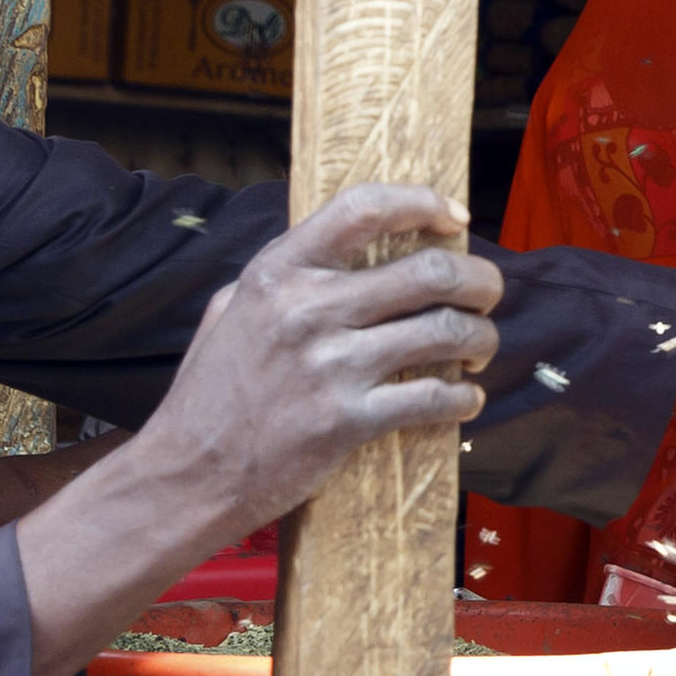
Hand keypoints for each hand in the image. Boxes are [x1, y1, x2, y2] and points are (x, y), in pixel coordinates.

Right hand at [135, 185, 502, 523]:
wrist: (188, 472)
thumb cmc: (211, 392)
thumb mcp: (230, 309)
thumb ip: (285, 276)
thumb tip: (346, 247)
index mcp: (278, 272)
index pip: (365, 208)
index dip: (424, 203)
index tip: (455, 216)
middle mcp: (307, 309)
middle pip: (430, 271)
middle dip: (479, 280)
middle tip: (487, 294)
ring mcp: (330, 366)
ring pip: (445, 332)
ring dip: (480, 338)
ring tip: (479, 346)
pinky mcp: (347, 421)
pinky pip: (434, 398)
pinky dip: (464, 398)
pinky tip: (467, 399)